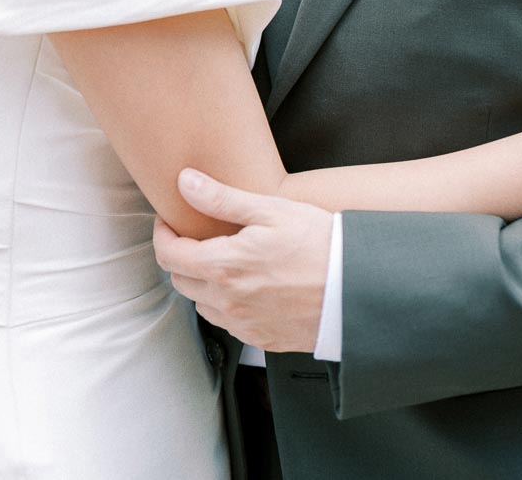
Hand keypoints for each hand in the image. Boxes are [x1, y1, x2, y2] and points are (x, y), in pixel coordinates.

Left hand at [152, 168, 333, 353]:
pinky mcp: (261, 339)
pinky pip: (228, 322)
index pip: (169, 255)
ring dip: (203, 282)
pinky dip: (227, 303)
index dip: (163, 234)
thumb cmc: (319, 245)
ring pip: (202, 304)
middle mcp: (228, 302)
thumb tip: (186, 182)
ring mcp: (244, 324)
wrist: (357, 289)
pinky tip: (248, 285)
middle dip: (181, 257)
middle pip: (180, 281)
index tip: (170, 221)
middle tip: (198, 237)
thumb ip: (221, 198)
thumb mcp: (269, 210)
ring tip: (226, 260)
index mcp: (224, 267)